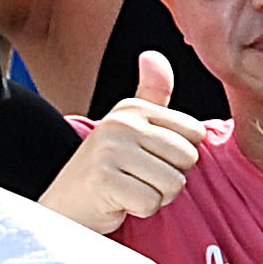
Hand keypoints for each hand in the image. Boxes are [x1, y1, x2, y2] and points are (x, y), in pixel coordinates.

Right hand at [52, 56, 210, 232]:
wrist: (66, 204)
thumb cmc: (108, 167)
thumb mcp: (131, 126)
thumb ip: (151, 94)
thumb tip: (153, 54)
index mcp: (133, 109)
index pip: (196, 132)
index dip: (180, 155)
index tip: (150, 158)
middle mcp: (121, 123)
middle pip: (188, 158)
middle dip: (170, 177)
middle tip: (138, 177)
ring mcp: (109, 150)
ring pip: (174, 183)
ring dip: (156, 196)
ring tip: (129, 188)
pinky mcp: (103, 179)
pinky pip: (152, 202)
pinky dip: (141, 210)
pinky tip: (119, 202)